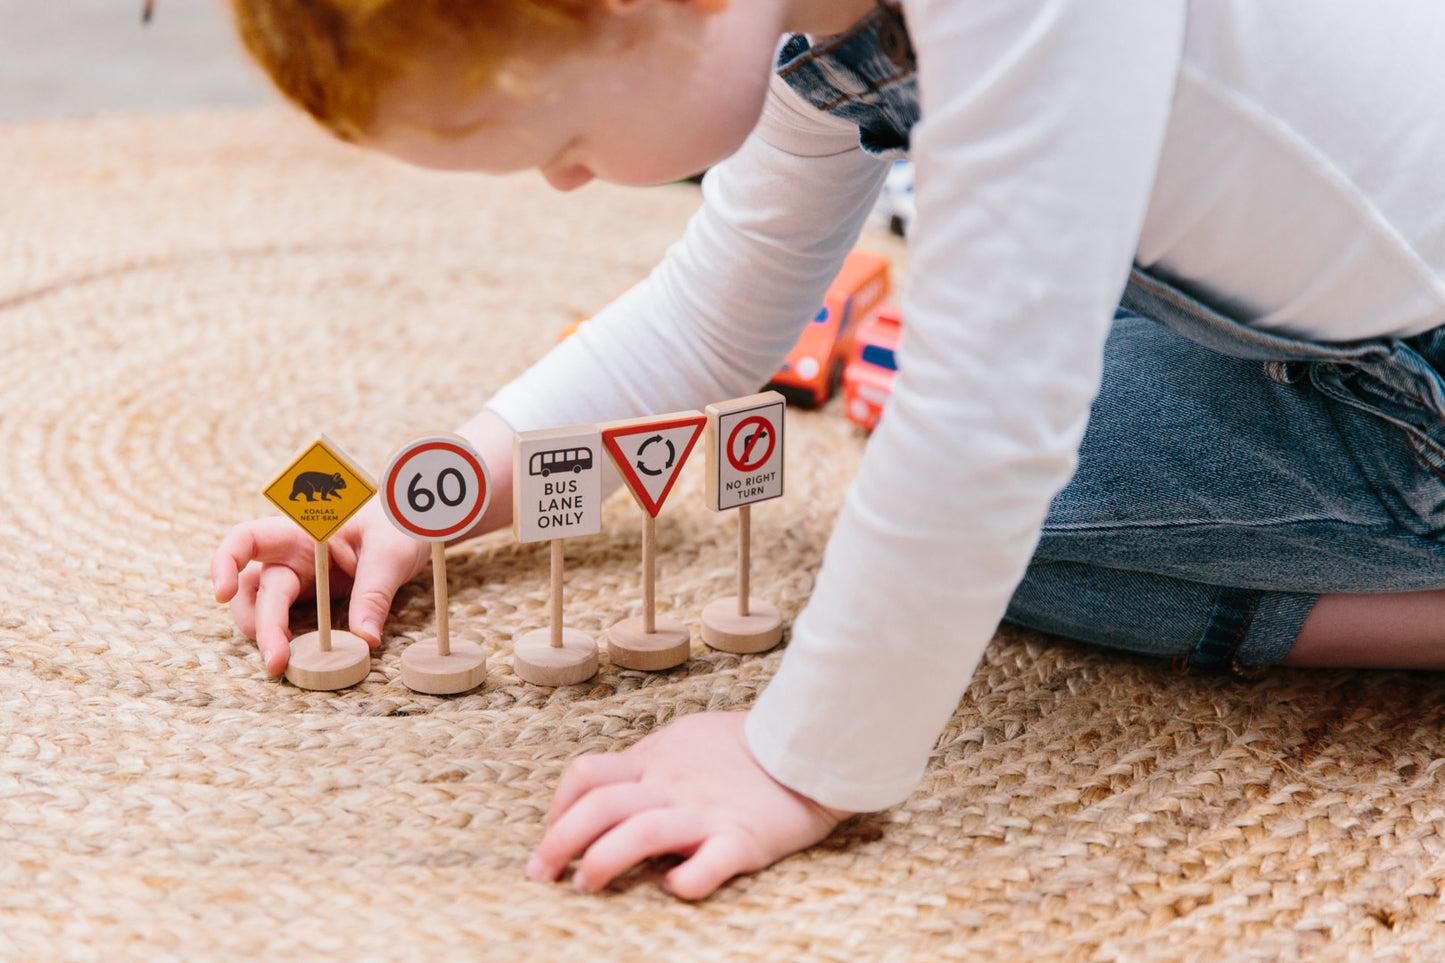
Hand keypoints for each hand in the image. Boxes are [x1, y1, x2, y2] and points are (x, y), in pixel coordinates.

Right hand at [210, 500, 429, 674]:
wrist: (415, 527)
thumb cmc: (398, 526)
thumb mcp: (393, 553)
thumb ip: (375, 593)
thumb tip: (364, 639)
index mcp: (302, 531)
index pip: (247, 538)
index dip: (225, 562)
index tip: (223, 593)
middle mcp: (292, 554)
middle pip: (257, 589)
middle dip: (261, 625)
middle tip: (276, 660)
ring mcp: (300, 577)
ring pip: (263, 607)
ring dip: (267, 634)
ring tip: (282, 661)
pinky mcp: (312, 598)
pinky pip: (289, 619)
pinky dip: (288, 638)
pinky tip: (300, 656)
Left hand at [527, 710, 852, 899]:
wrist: (811, 741)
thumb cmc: (749, 743)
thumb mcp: (688, 737)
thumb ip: (651, 761)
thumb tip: (611, 785)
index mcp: (657, 760)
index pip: (587, 775)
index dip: (558, 807)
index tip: (550, 835)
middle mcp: (673, 785)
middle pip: (599, 805)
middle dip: (559, 841)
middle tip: (542, 873)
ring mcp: (707, 811)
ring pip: (640, 832)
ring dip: (603, 861)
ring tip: (585, 885)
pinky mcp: (744, 838)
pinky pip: (709, 864)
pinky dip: (686, 880)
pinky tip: (674, 889)